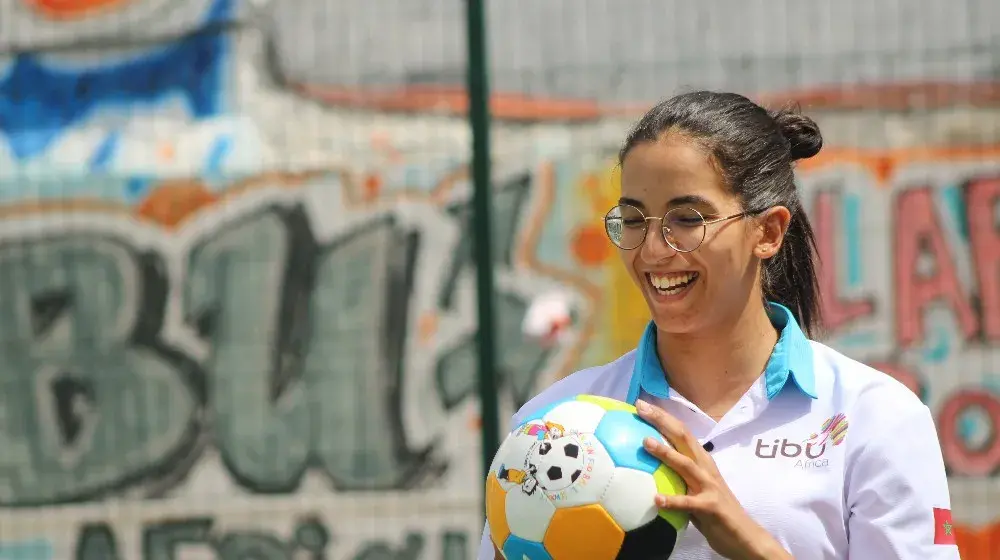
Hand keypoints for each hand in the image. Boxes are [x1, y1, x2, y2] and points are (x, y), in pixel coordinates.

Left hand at [635, 399, 792, 559]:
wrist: (744, 535)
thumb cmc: (714, 511)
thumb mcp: (694, 487)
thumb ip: (677, 474)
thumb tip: (648, 464)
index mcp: (701, 461)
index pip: (681, 432)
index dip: (663, 417)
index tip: (641, 404)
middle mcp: (706, 468)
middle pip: (683, 438)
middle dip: (663, 421)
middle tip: (641, 408)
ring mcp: (709, 486)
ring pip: (686, 465)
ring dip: (666, 453)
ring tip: (646, 443)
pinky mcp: (711, 507)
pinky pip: (689, 503)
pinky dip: (673, 500)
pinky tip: (656, 499)